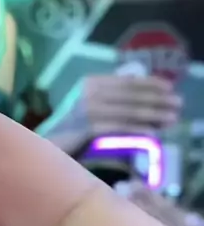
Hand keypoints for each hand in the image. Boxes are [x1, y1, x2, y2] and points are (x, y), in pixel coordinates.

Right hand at [43, 74, 181, 154]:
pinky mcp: (88, 128)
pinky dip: (137, 130)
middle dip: (158, 98)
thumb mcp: (91, 106)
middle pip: (131, 94)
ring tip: (172, 118)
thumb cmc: (72, 128)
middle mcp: (89, 92)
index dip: (151, 83)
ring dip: (153, 114)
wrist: (48, 145)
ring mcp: (88, 110)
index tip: (170, 87)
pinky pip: (120, 128)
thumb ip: (113, 99)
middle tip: (178, 103)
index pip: (127, 80)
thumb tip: (147, 98)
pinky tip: (152, 133)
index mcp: (91, 82)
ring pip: (128, 111)